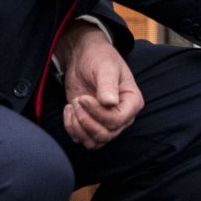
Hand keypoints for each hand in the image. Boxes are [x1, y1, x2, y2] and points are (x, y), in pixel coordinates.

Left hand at [56, 23, 143, 148]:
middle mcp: (122, 116)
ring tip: (72, 106)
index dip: (98, 114)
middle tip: (77, 101)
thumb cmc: (99, 58)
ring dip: (78, 128)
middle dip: (86, 121)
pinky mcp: (90, 125)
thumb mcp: (105, 66)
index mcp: (132, 101)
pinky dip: (71, 128)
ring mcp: (106, 123)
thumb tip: (110, 103)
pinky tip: (69, 109)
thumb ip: (108, 84)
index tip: (83, 98)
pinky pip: (82, 139)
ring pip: (94, 142)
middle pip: (106, 135)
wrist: (83, 58)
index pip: (118, 120)